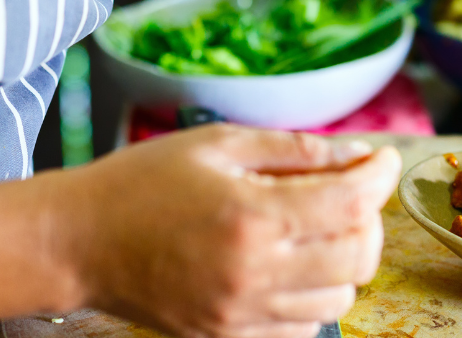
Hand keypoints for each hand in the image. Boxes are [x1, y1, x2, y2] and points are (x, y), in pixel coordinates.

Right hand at [53, 125, 400, 337]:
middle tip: (348, 190)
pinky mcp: (229, 336)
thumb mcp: (219, 144)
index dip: (380, 174)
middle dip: (367, 217)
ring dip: (344, 260)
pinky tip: (292, 264)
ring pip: (340, 298)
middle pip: (358, 255)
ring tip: (316, 227)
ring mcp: (242, 313)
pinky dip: (314, 296)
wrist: (78, 241)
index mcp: (252, 215)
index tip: (383, 158)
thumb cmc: (142, 182)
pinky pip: (304, 327)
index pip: (352, 201)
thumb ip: (294, 149)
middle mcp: (254, 272)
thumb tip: (357, 155)